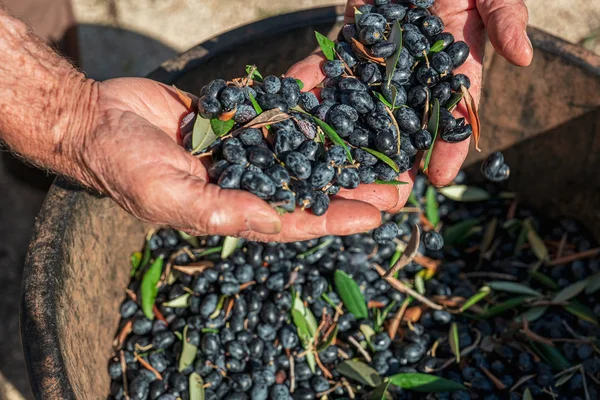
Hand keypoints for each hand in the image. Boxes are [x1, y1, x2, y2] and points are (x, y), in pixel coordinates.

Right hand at [76, 78, 382, 241]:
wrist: (99, 119)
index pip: (295, 219)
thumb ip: (220, 211)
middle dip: (356, 185)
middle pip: (313, 186)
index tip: (378, 214)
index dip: (336, 218)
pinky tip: (343, 89)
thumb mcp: (168, 195)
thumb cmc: (124, 165)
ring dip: (345, 145)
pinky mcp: (242, 118)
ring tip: (387, 139)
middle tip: (402, 184)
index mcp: (235, 211)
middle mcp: (249, 183)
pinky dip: (310, 100)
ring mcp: (248, 149)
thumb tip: (275, 221)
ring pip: (306, 148)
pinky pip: (283, 108)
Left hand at [286, 0, 532, 210]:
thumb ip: (505, 17)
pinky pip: (331, 68)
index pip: (453, 113)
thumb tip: (524, 56)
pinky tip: (302, 107)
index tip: (441, 179)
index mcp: (451, 66)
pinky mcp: (351, 44)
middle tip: (388, 196)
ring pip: (365, 107)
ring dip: (352, 137)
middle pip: (406, 123)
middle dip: (397, 160)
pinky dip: (316, 84)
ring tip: (340, 171)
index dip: (449, 147)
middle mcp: (414, 73)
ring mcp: (380, 62)